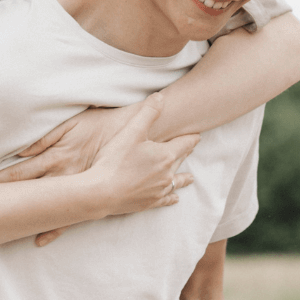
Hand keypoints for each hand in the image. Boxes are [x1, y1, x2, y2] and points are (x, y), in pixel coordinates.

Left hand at [0, 104, 142, 245]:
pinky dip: (53, 229)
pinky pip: (69, 217)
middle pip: (30, 193)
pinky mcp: (88, 196)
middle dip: (7, 202)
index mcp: (56, 157)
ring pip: (47, 207)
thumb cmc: (101, 125)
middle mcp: (64, 177)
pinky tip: (39, 240)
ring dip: (26, 216)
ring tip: (3, 227)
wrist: (132, 136)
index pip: (22, 172)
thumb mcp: (72, 124)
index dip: (1, 180)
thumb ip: (46, 137)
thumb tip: (22, 151)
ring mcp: (76, 189)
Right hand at [87, 96, 198, 218]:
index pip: (185, 143)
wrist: (101, 192)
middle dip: (186, 153)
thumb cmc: (115, 160)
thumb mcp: (131, 131)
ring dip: (184, 178)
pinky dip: (172, 198)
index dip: (192, 138)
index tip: (198, 135)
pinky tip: (175, 198)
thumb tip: (161, 97)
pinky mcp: (149, 202)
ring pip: (176, 182)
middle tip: (192, 148)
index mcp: (166, 155)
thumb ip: (148, 112)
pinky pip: (166, 199)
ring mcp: (159, 190)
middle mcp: (167, 174)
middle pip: (180, 160)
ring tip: (190, 178)